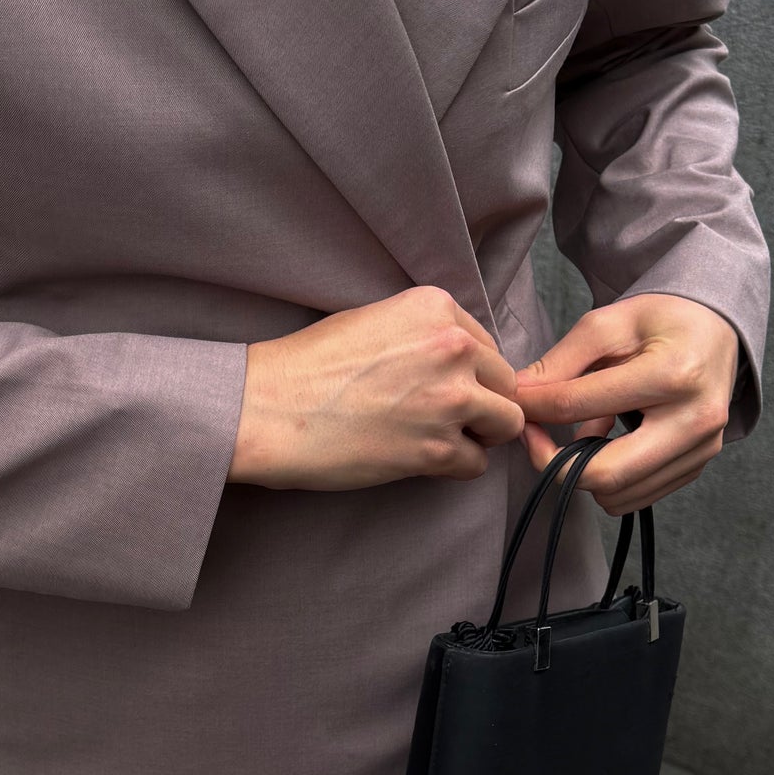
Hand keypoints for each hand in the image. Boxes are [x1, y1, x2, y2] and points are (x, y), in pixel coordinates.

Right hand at [231, 285, 524, 489]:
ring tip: (435, 438)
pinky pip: (476, 464)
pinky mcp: (436, 448)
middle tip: (440, 417)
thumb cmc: (307, 366)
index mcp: (436, 308)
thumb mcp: (373, 319)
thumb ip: (425, 333)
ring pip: (505, 424)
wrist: (268, 409)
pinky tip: (417, 459)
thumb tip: (462, 363)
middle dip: (481, 404)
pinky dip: (454, 467)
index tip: (441, 387)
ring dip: (477, 435)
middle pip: (505, 383)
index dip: (470, 373)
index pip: (488, 346)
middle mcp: (452, 347)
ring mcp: (449, 399)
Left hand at [517, 293, 739, 513]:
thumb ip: (561, 362)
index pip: (580, 406)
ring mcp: (701, 450)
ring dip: (583, 473)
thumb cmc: (662, 321)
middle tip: (534, 437)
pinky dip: (609, 478)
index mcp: (673, 373)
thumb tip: (518, 396)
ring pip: (618, 495)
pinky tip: (606, 443)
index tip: (515, 403)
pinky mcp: (697, 466)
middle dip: (555, 463)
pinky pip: (636, 495)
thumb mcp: (608, 324)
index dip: (534, 408)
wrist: (717, 330)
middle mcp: (695, 420)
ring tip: (577, 432)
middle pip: (605, 474)